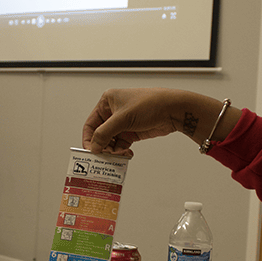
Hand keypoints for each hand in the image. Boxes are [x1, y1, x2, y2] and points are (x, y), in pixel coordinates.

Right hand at [82, 88, 227, 155]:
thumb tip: (94, 146)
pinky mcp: (132, 132)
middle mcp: (113, 112)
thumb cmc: (150, 104)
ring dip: (114, 151)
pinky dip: (122, 151)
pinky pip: (121, 145)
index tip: (91, 152)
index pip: (91, 124)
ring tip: (119, 155)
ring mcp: (123, 123)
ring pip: (111, 142)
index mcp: (107, 102)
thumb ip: (105, 134)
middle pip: (101, 135)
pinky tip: (127, 154)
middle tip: (106, 158)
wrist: (171, 110)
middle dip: (103, 147)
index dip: (89, 139)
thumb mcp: (123, 119)